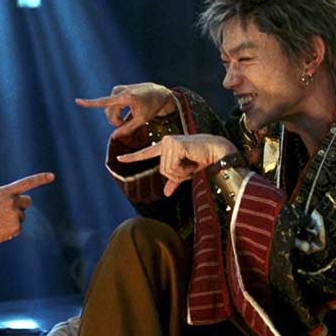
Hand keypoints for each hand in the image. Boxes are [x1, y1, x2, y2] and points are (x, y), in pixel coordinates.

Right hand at [0, 173, 55, 245]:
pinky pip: (18, 228)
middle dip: (21, 205)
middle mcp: (13, 202)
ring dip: (12, 219)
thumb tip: (5, 190)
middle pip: (27, 202)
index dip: (40, 179)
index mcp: (6, 191)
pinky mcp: (16, 228)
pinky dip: (10, 230)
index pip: (26, 183)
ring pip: (21, 216)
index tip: (53, 176)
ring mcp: (15, 215)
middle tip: (8, 211)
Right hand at [76, 83, 175, 139]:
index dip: (89, 103)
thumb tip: (113, 137)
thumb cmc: (152, 107)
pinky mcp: (118, 89)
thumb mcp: (142, 120)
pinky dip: (116, 111)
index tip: (77, 101)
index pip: (105, 102)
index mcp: (127, 97)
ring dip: (115, 117)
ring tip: (125, 121)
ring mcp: (118, 89)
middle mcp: (120, 91)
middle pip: (108, 112)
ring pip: (109, 109)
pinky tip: (124, 113)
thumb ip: (127, 129)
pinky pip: (111, 104)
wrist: (159, 92)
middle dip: (114, 122)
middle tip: (125, 127)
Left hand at [117, 134, 237, 195]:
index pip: (146, 153)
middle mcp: (165, 143)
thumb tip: (165, 194)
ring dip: (182, 172)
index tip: (119, 158)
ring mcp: (169, 142)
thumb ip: (174, 181)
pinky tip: (192, 161)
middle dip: (178, 174)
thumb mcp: (185, 173)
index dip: (132, 157)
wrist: (216, 152)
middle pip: (162, 170)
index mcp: (165, 147)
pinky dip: (184, 169)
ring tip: (191, 163)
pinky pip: (173, 167)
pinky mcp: (175, 144)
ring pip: (167, 169)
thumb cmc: (202, 160)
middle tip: (190, 167)